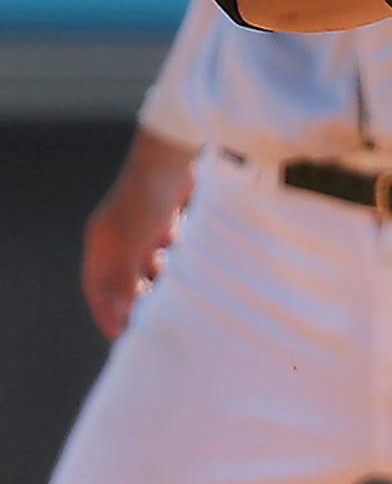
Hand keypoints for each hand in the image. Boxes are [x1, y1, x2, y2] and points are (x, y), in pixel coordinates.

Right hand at [81, 128, 195, 339]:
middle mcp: (122, 233)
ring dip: (167, 279)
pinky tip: (198, 266)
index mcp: (103, 242)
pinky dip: (184, 257)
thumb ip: (124, 278)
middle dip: (143, 298)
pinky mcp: (173, 211)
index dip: (110, 313)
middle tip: (159, 321)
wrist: (179, 146)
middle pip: (129, 276)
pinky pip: (176, 244)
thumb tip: (122, 313)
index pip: (100, 288)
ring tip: (182, 296)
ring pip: (156, 262)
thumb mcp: (132, 242)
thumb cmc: (149, 195)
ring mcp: (148, 221)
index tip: (125, 337)